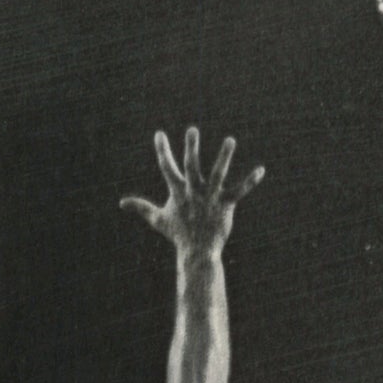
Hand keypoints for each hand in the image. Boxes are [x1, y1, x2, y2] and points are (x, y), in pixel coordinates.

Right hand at [120, 129, 262, 259]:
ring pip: (218, 174)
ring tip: (230, 140)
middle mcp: (194, 191)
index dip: (163, 150)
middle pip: (192, 166)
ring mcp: (210, 197)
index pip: (167, 167)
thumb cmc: (178, 234)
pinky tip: (261, 170)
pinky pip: (240, 190)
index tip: (159, 134)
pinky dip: (251, 181)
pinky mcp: (226, 205)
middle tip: (192, 129)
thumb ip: (141, 207)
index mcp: (178, 191)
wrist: (197, 252)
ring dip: (224, 157)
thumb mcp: (157, 219)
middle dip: (191, 148)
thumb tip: (121, 203)